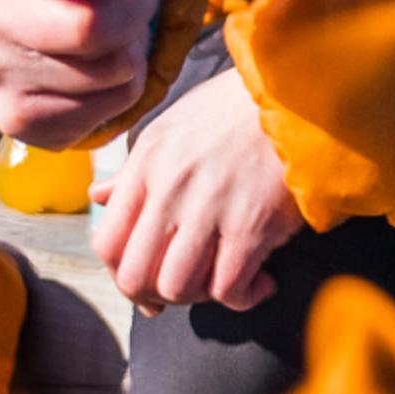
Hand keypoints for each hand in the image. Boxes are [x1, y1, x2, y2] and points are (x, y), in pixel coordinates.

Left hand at [94, 71, 303, 312]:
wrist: (296, 94)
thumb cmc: (234, 110)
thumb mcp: (172, 127)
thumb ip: (134, 169)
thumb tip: (99, 197)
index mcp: (146, 165)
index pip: (107, 244)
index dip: (120, 276)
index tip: (146, 282)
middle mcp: (170, 189)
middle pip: (135, 277)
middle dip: (156, 297)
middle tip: (184, 291)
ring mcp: (209, 208)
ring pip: (178, 288)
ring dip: (200, 298)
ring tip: (222, 280)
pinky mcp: (251, 225)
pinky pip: (229, 289)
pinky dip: (243, 298)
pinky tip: (261, 282)